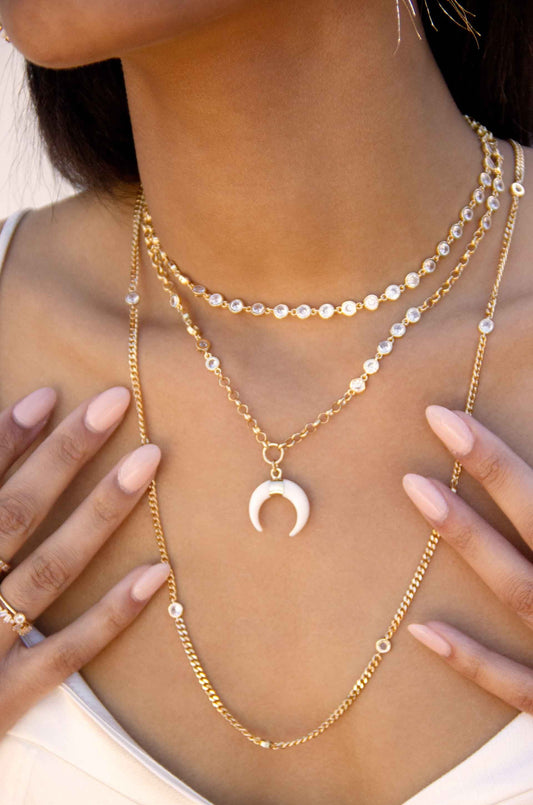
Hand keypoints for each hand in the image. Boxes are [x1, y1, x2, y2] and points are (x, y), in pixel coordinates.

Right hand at [0, 385, 167, 736]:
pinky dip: (110, 614)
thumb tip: (4, 464)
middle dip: (65, 454)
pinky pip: (65, 654)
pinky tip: (157, 573)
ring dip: (100, 513)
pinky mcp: (5, 700)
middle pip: (14, 515)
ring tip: (149, 460)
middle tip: (116, 402)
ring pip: (48, 572)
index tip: (49, 395)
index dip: (6, 438)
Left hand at [402, 405, 532, 715]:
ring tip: (417, 486)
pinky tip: (423, 630)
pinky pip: (522, 688)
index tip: (456, 418)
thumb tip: (532, 493)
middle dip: (495, 472)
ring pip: (523, 592)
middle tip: (440, 420)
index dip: (505, 461)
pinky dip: (475, 663)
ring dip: (471, 541)